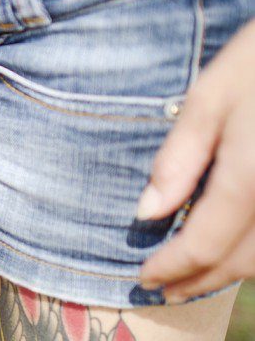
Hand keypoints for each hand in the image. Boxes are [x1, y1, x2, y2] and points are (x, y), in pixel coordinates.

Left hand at [137, 17, 254, 302]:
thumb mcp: (208, 100)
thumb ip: (177, 161)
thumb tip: (146, 214)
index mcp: (250, 179)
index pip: (204, 245)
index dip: (172, 267)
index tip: (145, 276)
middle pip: (240, 261)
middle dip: (199, 279)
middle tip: (166, 289)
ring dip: (229, 272)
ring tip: (193, 275)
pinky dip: (253, 251)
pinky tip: (232, 245)